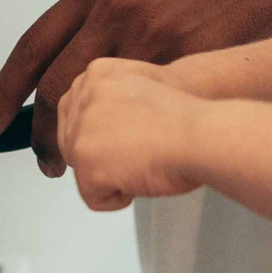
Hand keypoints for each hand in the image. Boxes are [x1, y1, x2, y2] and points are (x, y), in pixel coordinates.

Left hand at [0, 0, 271, 172]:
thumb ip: (110, 10)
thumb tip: (87, 53)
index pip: (34, 45)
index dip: (6, 90)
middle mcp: (115, 8)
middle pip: (55, 85)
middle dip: (40, 133)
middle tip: (44, 160)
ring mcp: (150, 34)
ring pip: (96, 104)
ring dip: (80, 142)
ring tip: (80, 165)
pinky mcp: (187, 58)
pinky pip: (150, 110)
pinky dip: (138, 136)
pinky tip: (140, 151)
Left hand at [58, 58, 202, 210]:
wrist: (198, 132)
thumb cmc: (186, 117)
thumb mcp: (141, 87)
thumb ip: (113, 100)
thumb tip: (101, 129)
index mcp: (97, 73)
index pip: (75, 112)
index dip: (99, 137)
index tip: (117, 145)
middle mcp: (82, 96)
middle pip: (73, 143)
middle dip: (102, 157)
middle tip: (136, 156)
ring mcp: (81, 130)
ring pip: (83, 171)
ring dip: (113, 176)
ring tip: (142, 163)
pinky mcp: (85, 162)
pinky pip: (93, 198)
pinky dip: (118, 198)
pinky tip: (140, 178)